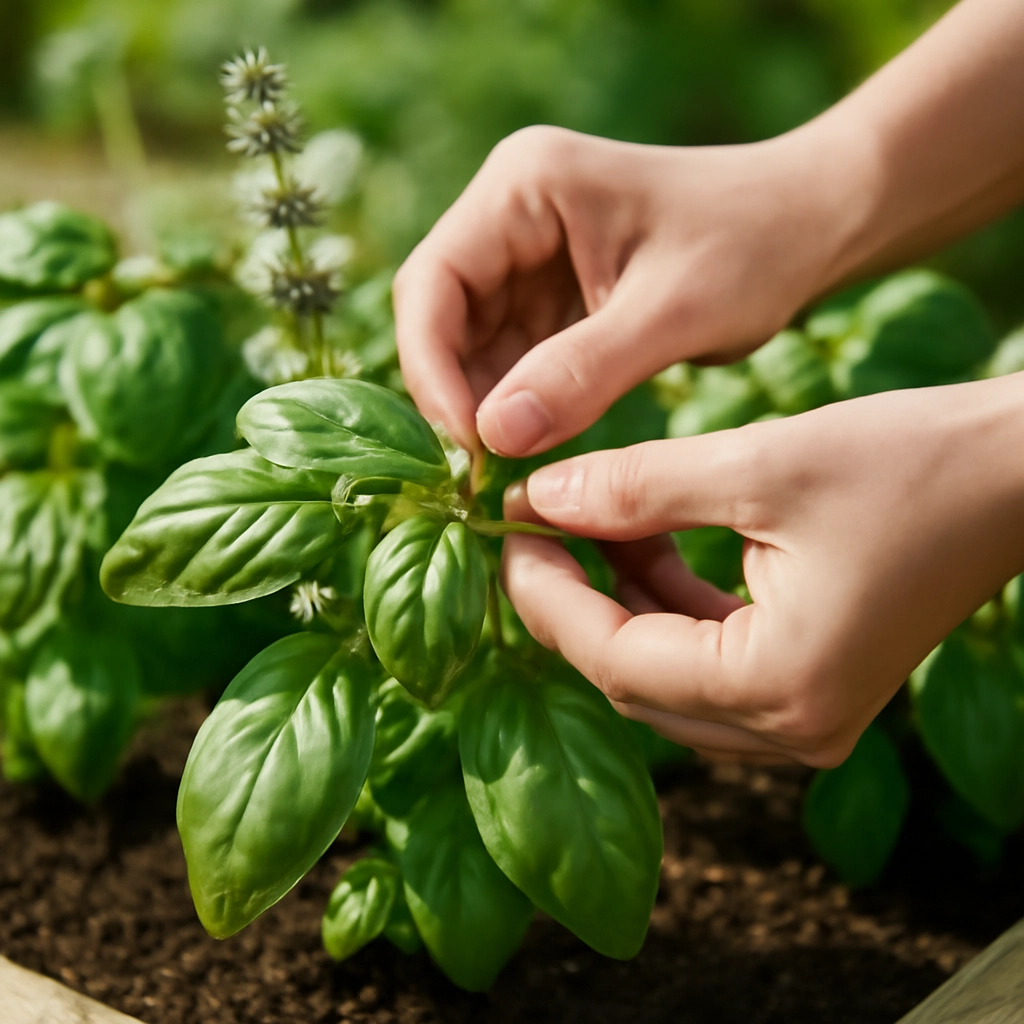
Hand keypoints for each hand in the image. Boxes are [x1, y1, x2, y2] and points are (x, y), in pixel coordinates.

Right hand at [393, 124, 863, 456]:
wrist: (813, 225)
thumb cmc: (756, 244)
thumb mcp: (670, 312)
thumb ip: (578, 373)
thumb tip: (490, 439)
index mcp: (526, 186)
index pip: (433, 283)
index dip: (432, 368)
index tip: (467, 445)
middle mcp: (512, 214)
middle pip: (441, 317)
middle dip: (458, 394)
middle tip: (482, 474)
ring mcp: (529, 255)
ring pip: (472, 346)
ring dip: (487, 408)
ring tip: (508, 472)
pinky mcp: (552, 294)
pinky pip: (514, 358)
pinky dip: (521, 405)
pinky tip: (535, 448)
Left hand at [501, 375, 1023, 765]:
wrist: (1021, 471)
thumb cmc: (913, 461)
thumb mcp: (757, 465)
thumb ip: (634, 488)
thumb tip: (537, 497)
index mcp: (783, 690)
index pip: (616, 662)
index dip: (546, 597)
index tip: (506, 532)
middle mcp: (795, 729)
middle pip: (633, 681)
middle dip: (572, 603)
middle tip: (532, 528)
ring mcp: (808, 718)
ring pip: (665, 675)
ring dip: (617, 602)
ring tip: (586, 522)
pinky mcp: (814, 685)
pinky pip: (708, 661)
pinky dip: (666, 607)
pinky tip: (643, 542)